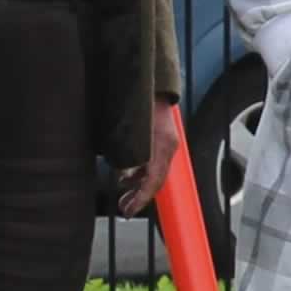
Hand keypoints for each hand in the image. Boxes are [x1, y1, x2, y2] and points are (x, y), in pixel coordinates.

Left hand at [121, 100, 182, 215]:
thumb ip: (125, 156)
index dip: (141, 199)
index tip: (128, 211)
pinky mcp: (163, 137)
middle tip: (124, 207)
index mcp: (162, 146)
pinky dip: (142, 170)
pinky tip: (128, 174)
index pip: (154, 181)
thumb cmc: (137, 102)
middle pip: (157, 179)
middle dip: (140, 196)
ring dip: (139, 184)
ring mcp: (167, 141)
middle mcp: (168, 145)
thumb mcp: (127, 134)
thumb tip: (122, 175)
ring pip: (156, 170)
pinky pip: (155, 160)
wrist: (150, 79)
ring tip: (124, 193)